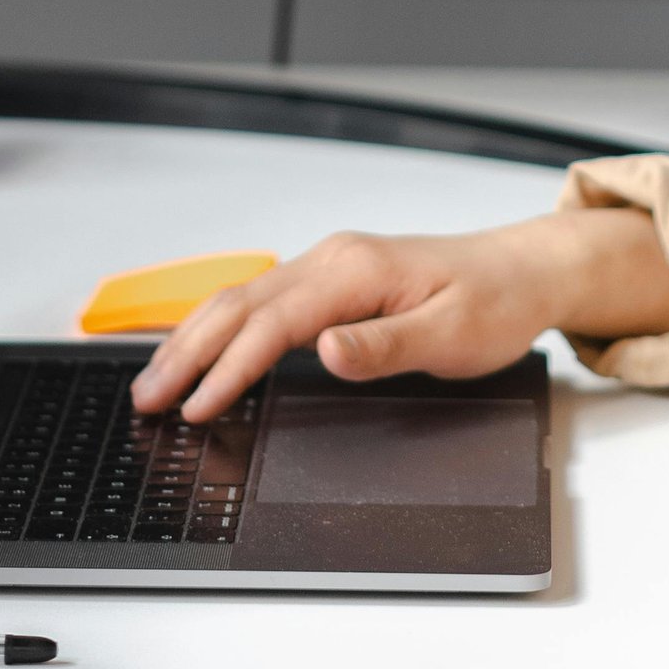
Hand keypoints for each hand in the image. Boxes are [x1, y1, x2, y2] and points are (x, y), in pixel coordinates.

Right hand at [128, 207, 668, 419]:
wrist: (523, 271)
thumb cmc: (493, 302)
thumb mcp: (450, 335)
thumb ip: (384, 346)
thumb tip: (325, 351)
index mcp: (355, 271)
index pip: (273, 323)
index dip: (229, 369)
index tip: (196, 407)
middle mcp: (332, 261)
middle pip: (239, 304)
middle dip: (186, 351)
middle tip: (145, 398)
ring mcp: (329, 268)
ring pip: (242, 299)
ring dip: (195, 338)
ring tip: (156, 380)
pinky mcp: (332, 282)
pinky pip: (262, 302)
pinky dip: (222, 327)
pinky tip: (203, 350)